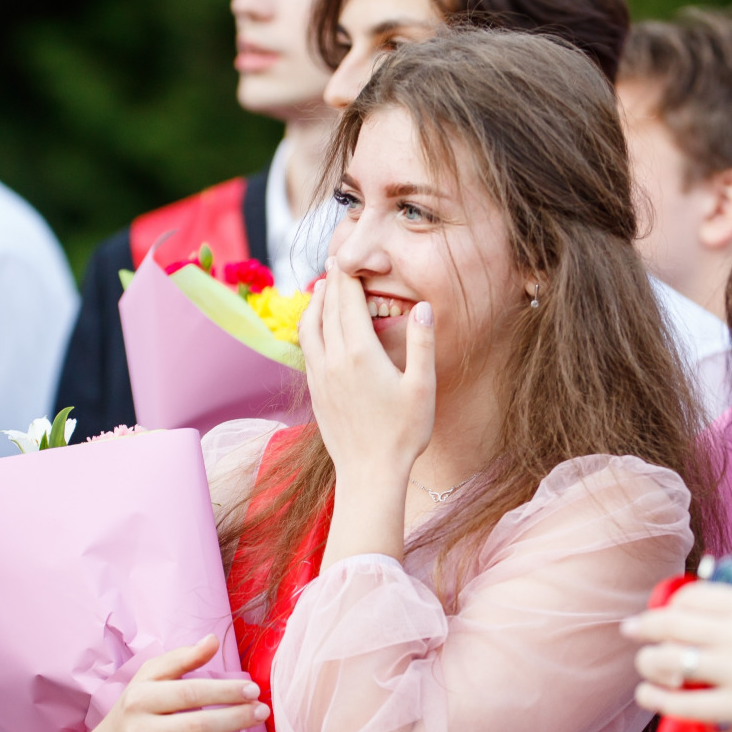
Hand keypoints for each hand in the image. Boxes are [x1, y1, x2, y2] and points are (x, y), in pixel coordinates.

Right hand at [79, 636, 267, 731]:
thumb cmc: (133, 714)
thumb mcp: (147, 681)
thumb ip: (180, 659)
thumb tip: (212, 640)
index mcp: (138, 700)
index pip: (190, 693)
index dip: (225, 691)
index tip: (253, 691)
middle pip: (198, 726)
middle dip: (236, 718)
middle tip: (261, 713)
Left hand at [300, 264, 434, 484]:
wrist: (369, 474)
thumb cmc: (403, 434)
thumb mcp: (422, 387)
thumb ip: (423, 343)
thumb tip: (424, 307)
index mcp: (360, 353)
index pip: (348, 301)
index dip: (348, 275)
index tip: (351, 257)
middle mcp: (333, 359)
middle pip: (327, 308)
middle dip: (332, 281)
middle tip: (337, 261)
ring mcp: (320, 375)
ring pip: (310, 326)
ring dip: (315, 302)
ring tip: (323, 287)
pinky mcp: (315, 391)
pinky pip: (307, 347)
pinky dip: (311, 326)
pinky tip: (319, 327)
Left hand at [623, 585, 731, 731]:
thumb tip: (696, 619)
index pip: (690, 596)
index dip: (666, 605)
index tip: (658, 613)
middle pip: (670, 624)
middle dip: (644, 629)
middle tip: (632, 633)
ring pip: (668, 660)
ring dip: (648, 663)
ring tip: (647, 668)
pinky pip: (681, 703)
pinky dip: (657, 697)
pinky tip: (650, 695)